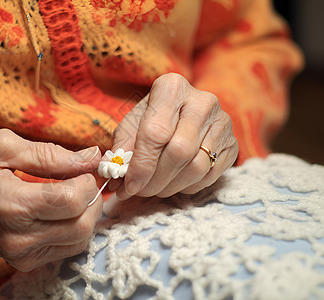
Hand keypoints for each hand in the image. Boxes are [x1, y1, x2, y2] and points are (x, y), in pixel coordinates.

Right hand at [0, 129, 101, 271]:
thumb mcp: (2, 146)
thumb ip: (50, 153)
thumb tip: (90, 156)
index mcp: (11, 203)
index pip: (72, 200)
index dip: (87, 180)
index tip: (83, 167)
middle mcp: (17, 236)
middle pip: (82, 225)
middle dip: (92, 199)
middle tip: (82, 179)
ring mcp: (19, 253)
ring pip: (78, 240)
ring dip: (86, 214)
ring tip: (72, 193)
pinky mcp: (21, 261)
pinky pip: (65, 249)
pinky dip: (73, 227)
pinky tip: (60, 210)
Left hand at [110, 73, 237, 198]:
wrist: (186, 111)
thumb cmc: (154, 117)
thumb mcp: (132, 124)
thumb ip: (123, 148)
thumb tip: (115, 179)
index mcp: (171, 88)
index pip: (156, 132)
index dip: (141, 165)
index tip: (129, 185)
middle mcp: (202, 101)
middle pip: (179, 152)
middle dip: (155, 180)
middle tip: (139, 191)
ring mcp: (222, 122)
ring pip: (196, 167)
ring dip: (170, 186)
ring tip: (154, 188)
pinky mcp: (233, 143)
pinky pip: (210, 175)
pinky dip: (187, 186)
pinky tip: (174, 182)